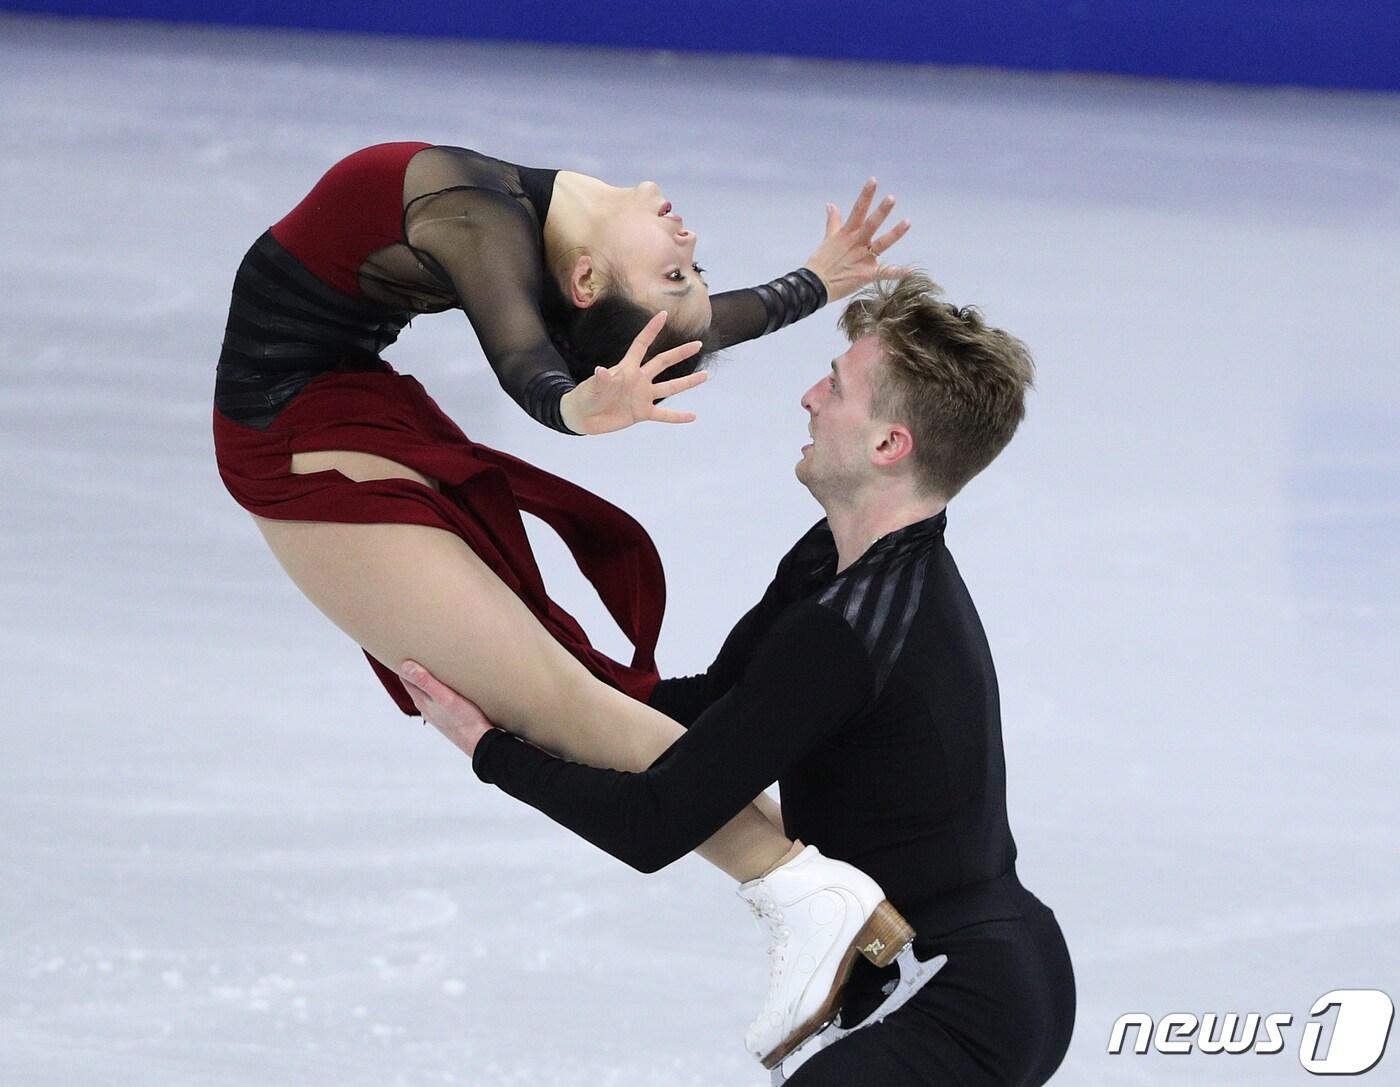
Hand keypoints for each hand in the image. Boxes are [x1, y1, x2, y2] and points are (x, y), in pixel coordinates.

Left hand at [399, 660, 494, 757]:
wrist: (480, 742)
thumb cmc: (465, 719)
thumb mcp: (445, 697)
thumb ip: (425, 682)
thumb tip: (405, 665)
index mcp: (422, 701)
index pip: (405, 678)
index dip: (403, 664)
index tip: (406, 650)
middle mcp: (426, 708)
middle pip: (416, 684)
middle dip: (417, 669)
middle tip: (421, 652)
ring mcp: (437, 713)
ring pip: (428, 692)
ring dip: (430, 679)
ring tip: (436, 665)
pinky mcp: (449, 716)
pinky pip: (440, 699)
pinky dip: (440, 689)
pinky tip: (451, 685)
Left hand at [558, 311, 708, 434]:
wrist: (582, 417)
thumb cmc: (585, 396)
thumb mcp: (592, 387)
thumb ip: (601, 380)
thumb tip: (600, 370)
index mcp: (627, 368)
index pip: (642, 345)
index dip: (651, 330)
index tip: (663, 314)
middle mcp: (638, 379)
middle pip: (663, 362)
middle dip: (680, 353)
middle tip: (697, 344)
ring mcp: (642, 396)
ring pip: (669, 387)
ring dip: (687, 383)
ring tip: (705, 376)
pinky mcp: (642, 413)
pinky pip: (664, 415)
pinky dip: (678, 416)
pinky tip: (693, 416)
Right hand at [802, 178, 911, 302]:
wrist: (814, 286)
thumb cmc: (821, 262)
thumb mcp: (828, 239)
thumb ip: (833, 221)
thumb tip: (831, 204)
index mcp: (847, 233)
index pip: (858, 210)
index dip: (866, 195)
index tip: (874, 180)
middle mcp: (856, 243)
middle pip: (870, 224)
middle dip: (881, 211)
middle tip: (891, 198)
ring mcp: (862, 258)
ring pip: (881, 243)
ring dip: (894, 233)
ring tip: (908, 222)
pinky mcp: (865, 274)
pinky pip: (883, 273)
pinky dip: (896, 272)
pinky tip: (909, 270)